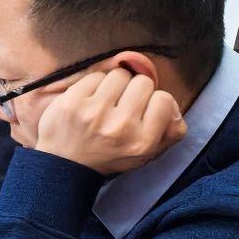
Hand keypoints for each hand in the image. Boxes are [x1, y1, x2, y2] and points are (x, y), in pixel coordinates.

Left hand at [33, 67, 184, 174]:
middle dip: (135, 91)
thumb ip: (171, 131)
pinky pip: (95, 75)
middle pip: (143, 82)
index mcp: (142, 142)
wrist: (64, 164)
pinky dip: (95, 85)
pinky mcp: (71, 101)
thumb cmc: (110, 155)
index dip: (155, 101)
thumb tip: (173, 105)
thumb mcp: (148, 153)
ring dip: (115, 85)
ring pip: (120, 75)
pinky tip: (90, 100)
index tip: (143, 111)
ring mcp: (94, 113)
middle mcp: (120, 127)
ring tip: (106, 102)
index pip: (165, 100)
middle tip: (122, 105)